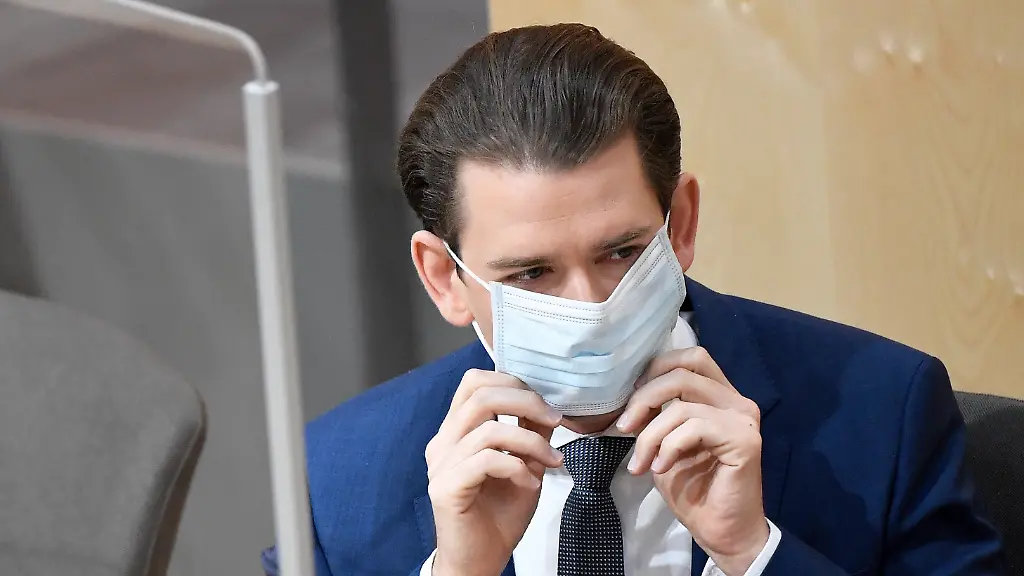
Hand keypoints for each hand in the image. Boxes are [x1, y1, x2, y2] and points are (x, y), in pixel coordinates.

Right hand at [426, 369, 562, 575]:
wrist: (479, 561)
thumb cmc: (498, 516)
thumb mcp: (523, 465)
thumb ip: (528, 433)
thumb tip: (546, 406)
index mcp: (456, 431)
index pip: (475, 382)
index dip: (512, 382)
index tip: (545, 404)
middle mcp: (443, 442)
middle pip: (480, 393)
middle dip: (526, 401)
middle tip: (555, 420)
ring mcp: (441, 464)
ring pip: (489, 429)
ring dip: (531, 441)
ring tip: (551, 461)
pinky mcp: (446, 487)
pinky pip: (486, 461)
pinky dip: (517, 467)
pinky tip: (530, 482)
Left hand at [616, 347, 768, 575]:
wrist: (721, 532)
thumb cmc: (694, 491)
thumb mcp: (664, 444)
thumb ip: (657, 415)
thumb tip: (630, 396)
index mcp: (720, 397)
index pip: (690, 358)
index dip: (655, 371)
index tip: (631, 402)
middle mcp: (736, 401)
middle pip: (684, 371)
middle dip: (645, 396)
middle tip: (624, 427)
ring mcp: (743, 419)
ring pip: (682, 405)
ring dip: (650, 434)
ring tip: (640, 462)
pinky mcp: (744, 439)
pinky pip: (694, 427)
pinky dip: (668, 446)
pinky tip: (660, 468)